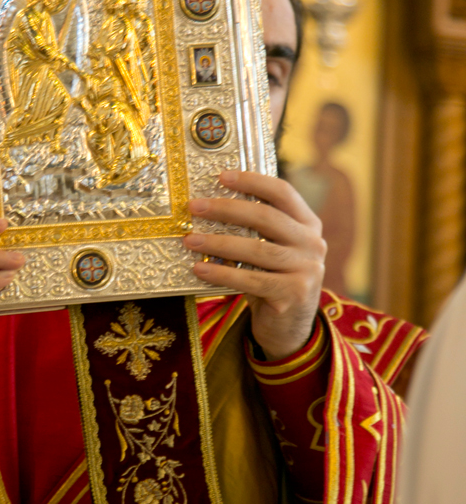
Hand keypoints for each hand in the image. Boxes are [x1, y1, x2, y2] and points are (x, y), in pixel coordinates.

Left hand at [183, 170, 325, 360]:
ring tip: (191, 240)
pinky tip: (199, 268)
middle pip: (266, 217)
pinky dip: (222, 273)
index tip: (222, 176)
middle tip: (195, 207)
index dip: (252, 181)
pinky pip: (251, 279)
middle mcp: (313, 243)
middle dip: (227, 209)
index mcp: (308, 224)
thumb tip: (207, 207)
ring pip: (257, 250)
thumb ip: (254, 230)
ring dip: (219, 243)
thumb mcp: (270, 250)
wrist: (288, 327)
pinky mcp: (293, 294)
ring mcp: (307, 269)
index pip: (282, 192)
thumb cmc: (271, 280)